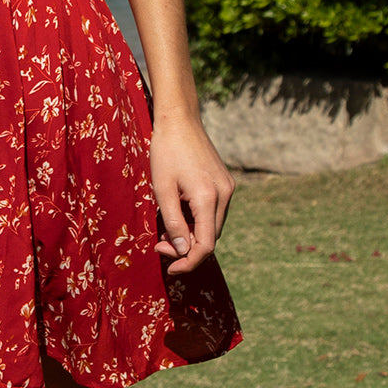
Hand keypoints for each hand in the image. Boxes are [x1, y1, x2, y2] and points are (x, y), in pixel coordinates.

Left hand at [149, 116, 233, 274]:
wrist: (179, 119)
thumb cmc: (166, 152)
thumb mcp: (162, 189)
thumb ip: (173, 223)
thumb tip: (182, 251)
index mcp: (209, 198)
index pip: (205, 246)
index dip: (188, 262)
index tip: (169, 267)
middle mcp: (225, 195)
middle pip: (210, 238)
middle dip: (186, 248)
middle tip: (159, 244)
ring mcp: (228, 188)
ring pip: (212, 226)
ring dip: (191, 234)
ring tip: (166, 227)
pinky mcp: (225, 182)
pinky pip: (214, 211)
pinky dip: (197, 220)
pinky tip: (178, 211)